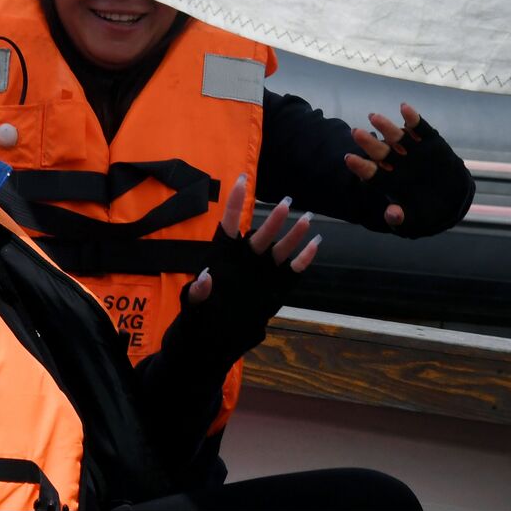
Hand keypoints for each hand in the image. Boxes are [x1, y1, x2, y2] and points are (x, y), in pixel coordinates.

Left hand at [185, 174, 319, 303]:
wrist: (222, 331)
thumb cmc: (204, 311)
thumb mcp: (195, 303)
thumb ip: (198, 291)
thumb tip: (205, 277)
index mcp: (225, 254)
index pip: (230, 224)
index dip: (236, 203)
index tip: (242, 179)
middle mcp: (247, 258)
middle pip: (261, 235)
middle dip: (274, 220)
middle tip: (286, 203)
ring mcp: (264, 270)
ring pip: (281, 248)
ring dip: (294, 234)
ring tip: (307, 218)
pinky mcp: (278, 284)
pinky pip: (295, 268)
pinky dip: (305, 257)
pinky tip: (315, 244)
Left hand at [343, 103, 472, 236]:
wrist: (452, 198)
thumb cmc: (426, 211)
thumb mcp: (414, 219)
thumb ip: (401, 218)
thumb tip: (392, 215)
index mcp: (387, 180)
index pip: (369, 172)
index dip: (360, 166)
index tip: (348, 158)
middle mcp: (395, 163)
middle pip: (379, 152)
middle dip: (368, 143)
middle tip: (355, 132)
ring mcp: (411, 151)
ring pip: (395, 137)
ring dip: (385, 127)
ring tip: (373, 117)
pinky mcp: (429, 142)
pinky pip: (419, 129)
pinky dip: (412, 118)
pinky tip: (404, 108)